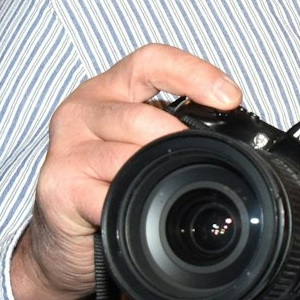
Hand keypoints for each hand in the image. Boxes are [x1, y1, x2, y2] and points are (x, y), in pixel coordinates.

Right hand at [11, 44, 241, 299]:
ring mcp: (66, 146)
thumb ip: (176, 133)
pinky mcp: (57, 185)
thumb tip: (241, 141)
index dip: (193, 73)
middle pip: (140, 114)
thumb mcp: (145, 148)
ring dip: (155, 175)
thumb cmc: (112, 184)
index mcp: (110, 89)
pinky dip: (131, 205)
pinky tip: (136, 213)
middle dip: (178, 141)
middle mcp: (82, 109)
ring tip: (164, 191)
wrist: (63, 238)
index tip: (230, 97)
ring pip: (125, 153)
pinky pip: (106, 193)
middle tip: (198, 163)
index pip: (151, 61)